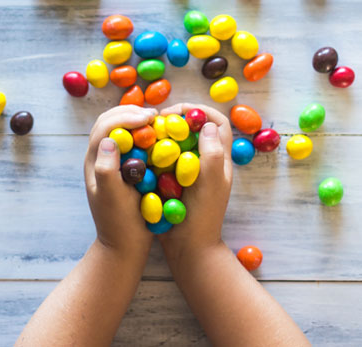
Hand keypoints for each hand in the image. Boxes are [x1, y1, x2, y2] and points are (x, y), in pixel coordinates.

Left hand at [84, 105, 158, 254]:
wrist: (123, 247)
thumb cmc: (119, 224)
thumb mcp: (112, 198)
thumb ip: (107, 170)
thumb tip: (110, 140)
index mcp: (94, 162)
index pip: (105, 127)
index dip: (126, 117)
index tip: (149, 117)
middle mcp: (100, 159)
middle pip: (109, 122)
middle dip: (130, 112)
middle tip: (154, 114)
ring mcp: (111, 163)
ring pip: (120, 130)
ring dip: (136, 120)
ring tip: (157, 121)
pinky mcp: (124, 170)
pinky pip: (132, 143)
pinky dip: (144, 134)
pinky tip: (160, 137)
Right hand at [156, 103, 233, 256]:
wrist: (189, 250)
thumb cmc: (203, 218)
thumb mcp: (211, 184)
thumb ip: (212, 154)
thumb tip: (207, 125)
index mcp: (220, 160)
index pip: (216, 122)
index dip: (198, 111)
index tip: (175, 111)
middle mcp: (206, 163)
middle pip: (195, 129)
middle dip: (176, 119)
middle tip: (155, 120)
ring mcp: (190, 173)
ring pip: (178, 143)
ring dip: (163, 135)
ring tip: (146, 134)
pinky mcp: (174, 183)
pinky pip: (165, 160)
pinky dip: (154, 153)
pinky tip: (140, 154)